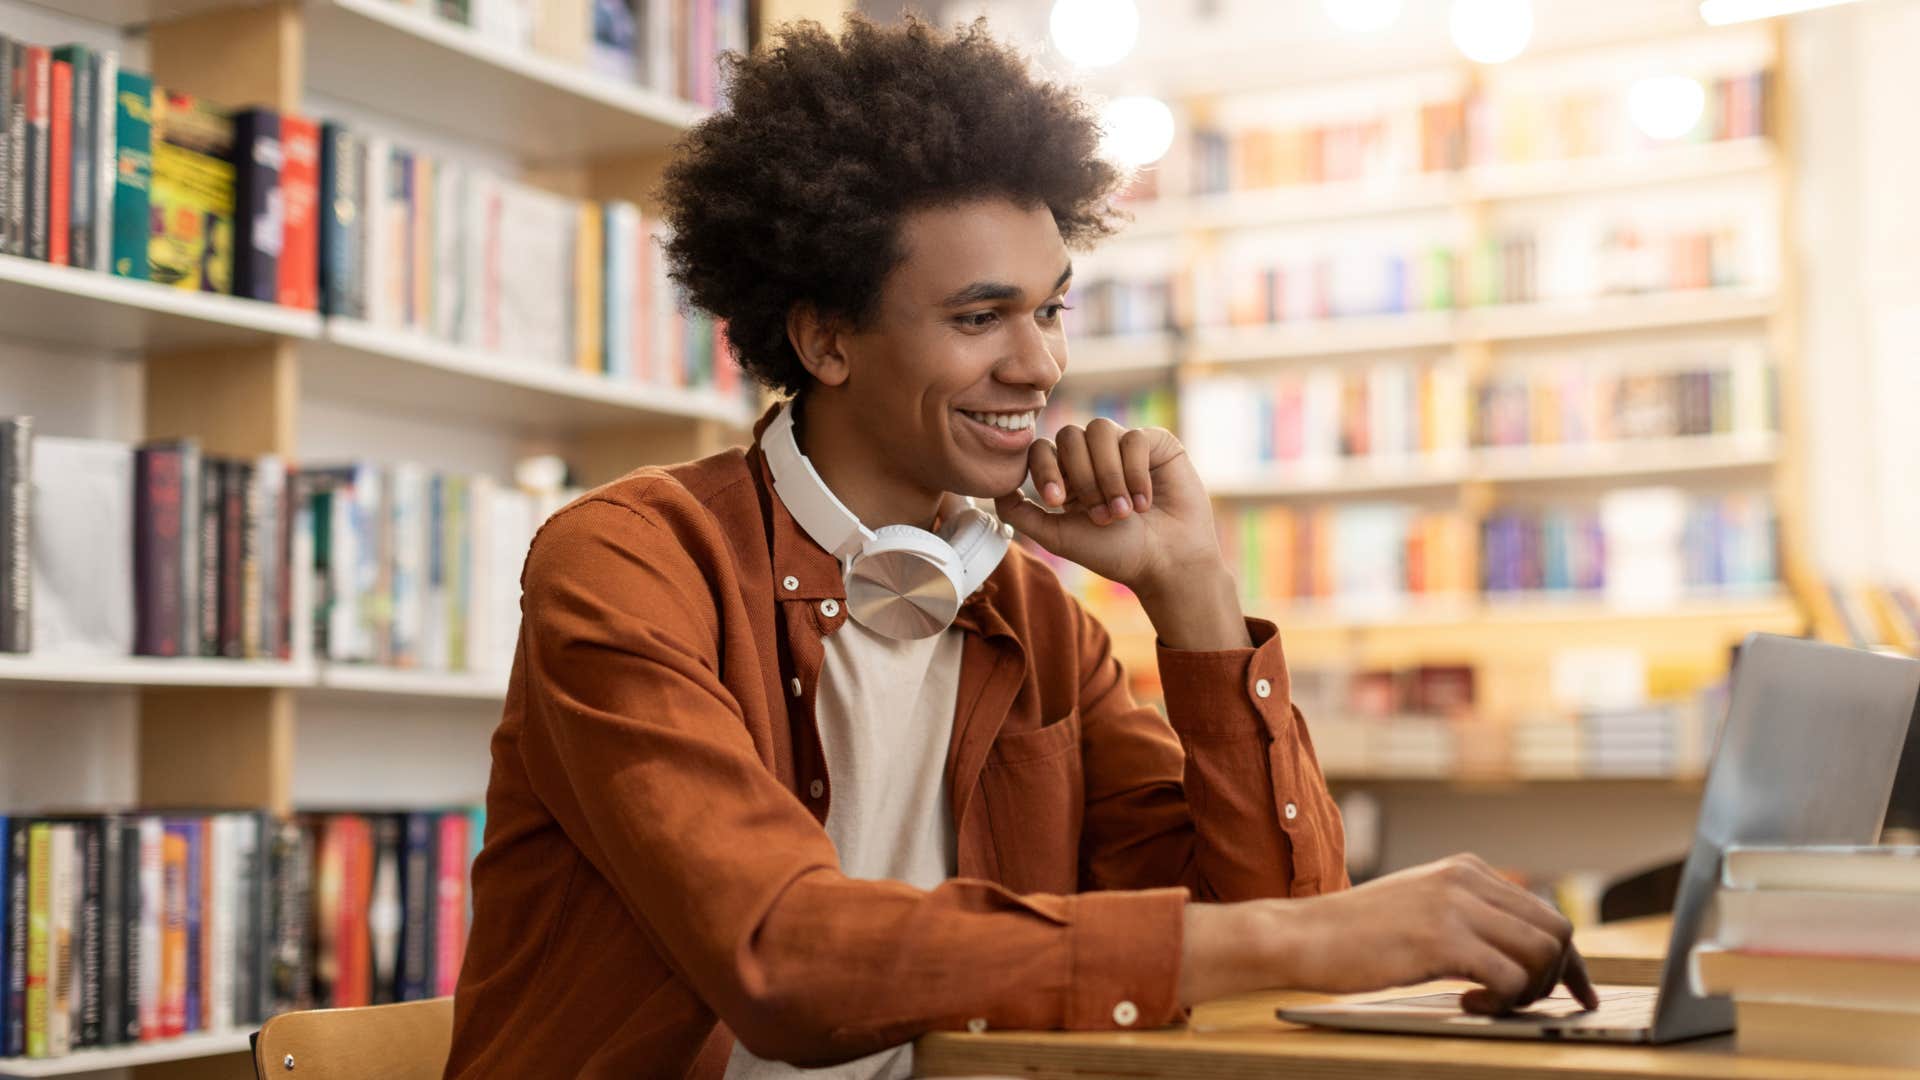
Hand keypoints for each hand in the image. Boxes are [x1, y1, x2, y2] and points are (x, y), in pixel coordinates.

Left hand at [993, 420, 1219, 593]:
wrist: (1166, 561)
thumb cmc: (1115, 552)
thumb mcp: (1058, 536)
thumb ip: (1022, 514)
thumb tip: (997, 490)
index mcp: (1069, 475)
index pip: (1042, 449)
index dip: (1045, 469)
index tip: (1057, 501)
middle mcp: (1095, 456)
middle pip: (1070, 436)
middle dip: (1083, 479)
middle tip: (1102, 515)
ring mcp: (1125, 446)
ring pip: (1100, 430)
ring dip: (1109, 475)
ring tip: (1124, 511)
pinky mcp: (1156, 443)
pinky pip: (1135, 438)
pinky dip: (1136, 473)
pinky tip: (1146, 502)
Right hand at [1181, 854, 1599, 1015]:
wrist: (1301, 935)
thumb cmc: (1354, 934)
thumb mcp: (1420, 906)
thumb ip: (1466, 915)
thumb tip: (1519, 952)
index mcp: (1466, 869)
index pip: (1547, 910)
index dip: (1571, 960)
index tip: (1580, 992)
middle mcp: (1467, 879)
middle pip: (1557, 930)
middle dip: (1558, 978)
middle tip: (1528, 1006)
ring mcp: (1454, 906)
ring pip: (1542, 954)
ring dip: (1529, 992)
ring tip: (1490, 1004)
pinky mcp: (1440, 940)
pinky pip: (1508, 978)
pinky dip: (1501, 1003)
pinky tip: (1467, 1007)